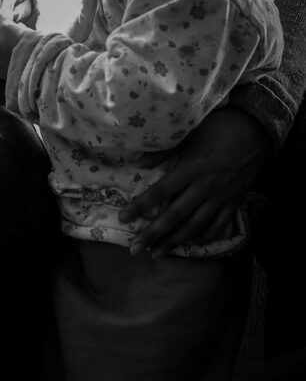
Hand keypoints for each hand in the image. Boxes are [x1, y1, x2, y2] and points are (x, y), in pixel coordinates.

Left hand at [120, 107, 270, 256]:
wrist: (256, 131)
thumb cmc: (219, 127)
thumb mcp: (189, 132)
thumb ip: (164, 150)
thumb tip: (139, 163)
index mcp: (191, 168)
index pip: (160, 192)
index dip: (140, 206)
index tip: (123, 218)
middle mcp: (205, 188)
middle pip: (174, 216)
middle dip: (153, 234)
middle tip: (135, 249)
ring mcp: (221, 198)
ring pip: (194, 227)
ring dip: (174, 242)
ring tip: (156, 253)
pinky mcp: (234, 203)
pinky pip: (217, 227)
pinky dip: (202, 238)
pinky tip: (190, 243)